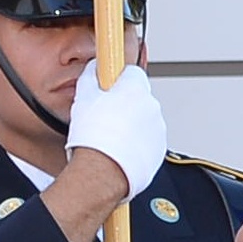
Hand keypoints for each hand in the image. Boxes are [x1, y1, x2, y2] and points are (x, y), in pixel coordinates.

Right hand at [66, 60, 166, 197]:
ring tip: (111, 138)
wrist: (102, 172)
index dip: (118, 82)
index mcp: (135, 88)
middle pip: (138, 98)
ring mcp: (158, 128)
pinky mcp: (159, 149)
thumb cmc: (94, 138)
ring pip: (144, 121)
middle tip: (105, 118)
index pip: (132, 73)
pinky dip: (136, 145)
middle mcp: (151, 105)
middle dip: (124, 105)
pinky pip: (148, 141)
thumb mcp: (83, 98)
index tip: (110, 89)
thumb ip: (90, 77)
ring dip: (131, 126)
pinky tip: (119, 150)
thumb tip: (93, 69)